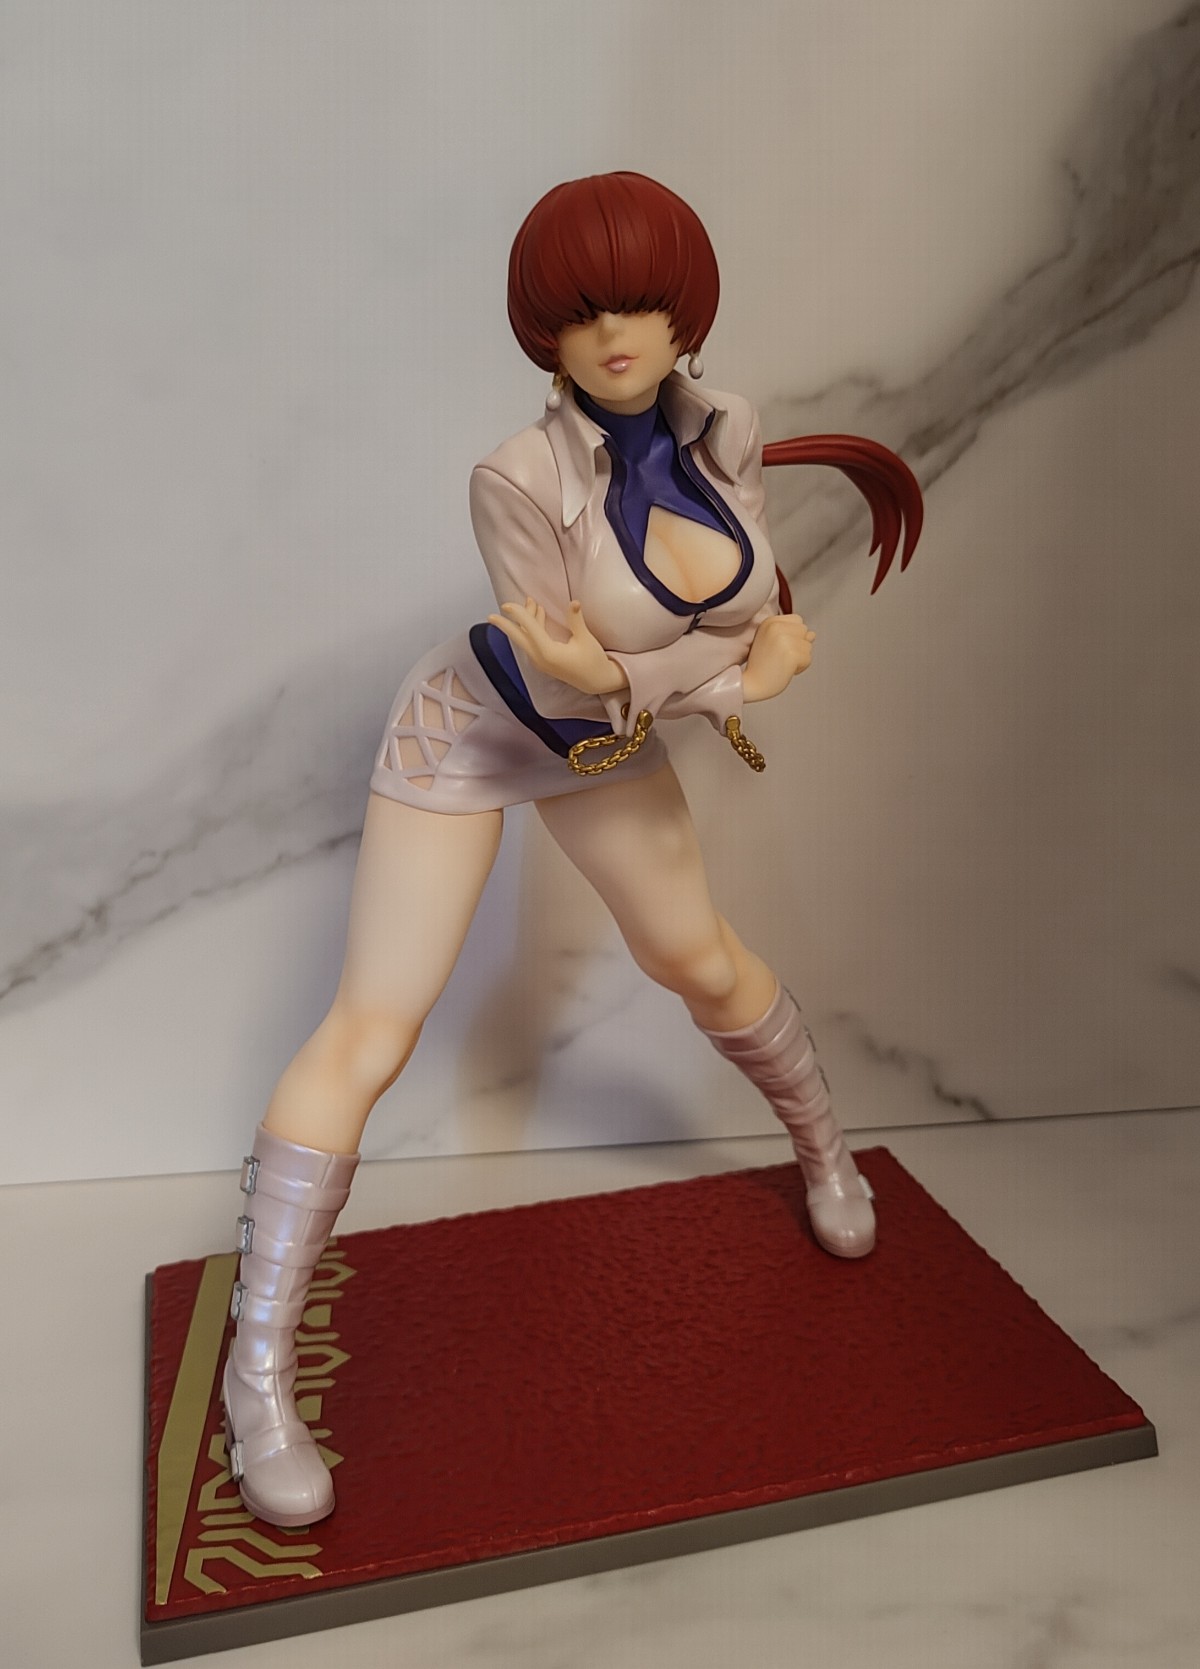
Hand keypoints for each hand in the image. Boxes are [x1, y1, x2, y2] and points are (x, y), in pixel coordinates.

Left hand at [487, 597, 626, 695]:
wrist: (597, 681)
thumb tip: (574, 603)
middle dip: (505, 625)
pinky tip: (536, 615)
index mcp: (549, 653)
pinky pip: (531, 643)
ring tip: (529, 602)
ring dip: (525, 622)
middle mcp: (540, 659)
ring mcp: (540, 662)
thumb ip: (576, 620)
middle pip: (519, 638)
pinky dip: (531, 629)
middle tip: (491, 616)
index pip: (530, 629)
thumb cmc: (593, 661)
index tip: (507, 605)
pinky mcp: (543, 662)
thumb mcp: (585, 639)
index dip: (519, 614)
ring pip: (526, 639)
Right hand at [742, 613, 816, 702]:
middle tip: (779, 657)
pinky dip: (800, 668)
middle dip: (798, 646)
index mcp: (770, 621)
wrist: (750, 685)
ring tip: (781, 664)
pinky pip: (808, 659)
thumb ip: (792, 634)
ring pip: (808, 646)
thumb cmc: (760, 666)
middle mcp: (776, 627)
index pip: (797, 620)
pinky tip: (785, 670)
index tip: (778, 647)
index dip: (793, 635)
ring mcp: (784, 640)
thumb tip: (812, 634)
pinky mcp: (792, 654)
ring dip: (799, 658)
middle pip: (804, 631)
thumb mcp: (772, 642)